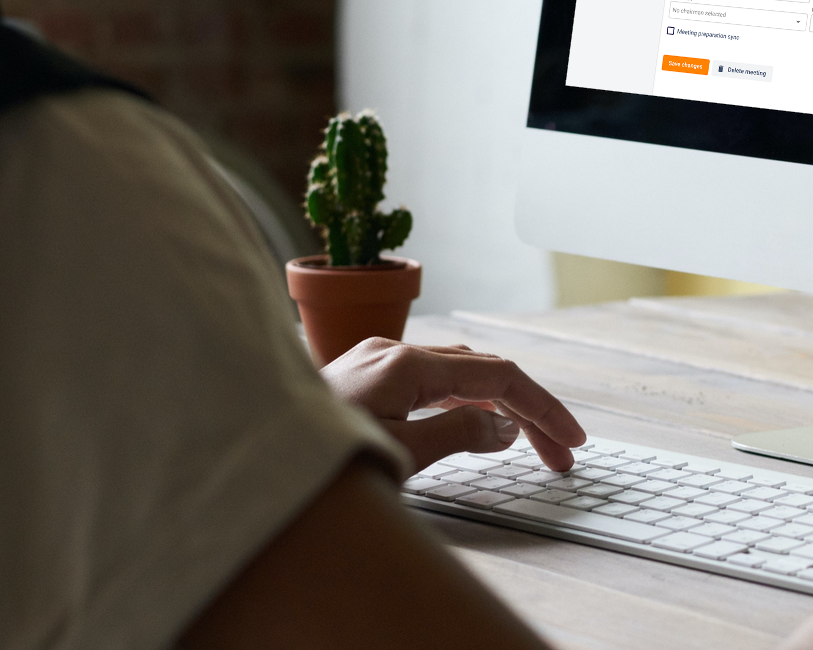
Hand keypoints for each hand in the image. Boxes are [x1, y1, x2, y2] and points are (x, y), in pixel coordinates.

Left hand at [321, 338, 587, 473]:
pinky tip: (471, 420)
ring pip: (456, 373)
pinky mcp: (359, 376)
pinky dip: (461, 399)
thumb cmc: (312, 461)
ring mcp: (373, 360)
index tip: (570, 440)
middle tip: (558, 453)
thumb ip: (460, 432)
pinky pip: (427, 380)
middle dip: (527, 410)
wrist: (242, 451)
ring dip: (496, 404)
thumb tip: (505, 423)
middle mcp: (391, 351)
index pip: (499, 376)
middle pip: (482, 371)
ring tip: (525, 442)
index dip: (543, 408)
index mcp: (406, 364)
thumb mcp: (400, 457)